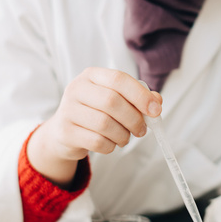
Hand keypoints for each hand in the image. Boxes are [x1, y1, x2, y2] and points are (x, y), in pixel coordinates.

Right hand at [27, 69, 161, 185]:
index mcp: (91, 75)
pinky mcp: (66, 132)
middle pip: (112, 102)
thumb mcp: (114, 99)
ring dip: (123, 135)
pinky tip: (111, 143)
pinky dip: (110, 146)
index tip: (155, 110)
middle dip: (133, 119)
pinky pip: (96, 141)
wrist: (63, 132)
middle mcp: (77, 89)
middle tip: (141, 129)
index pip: (119, 79)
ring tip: (125, 137)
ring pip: (104, 124)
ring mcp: (68, 110)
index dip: (140, 95)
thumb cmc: (95, 112)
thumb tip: (156, 102)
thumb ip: (137, 98)